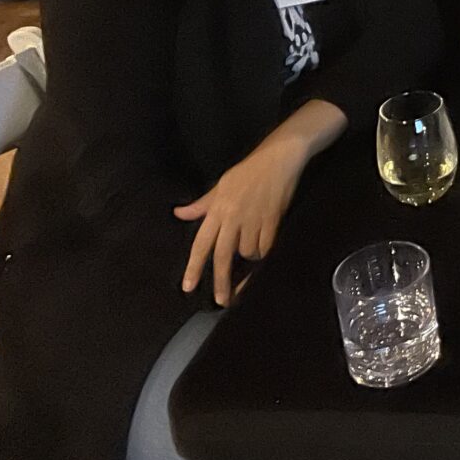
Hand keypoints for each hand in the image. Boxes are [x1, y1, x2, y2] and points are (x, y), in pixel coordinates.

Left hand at [174, 135, 306, 306]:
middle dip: (221, 281)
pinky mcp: (273, 220)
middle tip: (221, 300)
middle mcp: (233, 217)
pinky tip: (263, 244)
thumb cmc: (248, 170)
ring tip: (250, 249)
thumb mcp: (221, 185)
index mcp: (218, 209)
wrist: (279, 158)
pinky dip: (264, 249)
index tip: (189, 287)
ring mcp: (254, 219)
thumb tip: (180, 214)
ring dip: (248, 256)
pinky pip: (266, 246)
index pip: (202, 243)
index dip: (194, 267)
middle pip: (223, 256)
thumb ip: (202, 204)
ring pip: (248, 252)